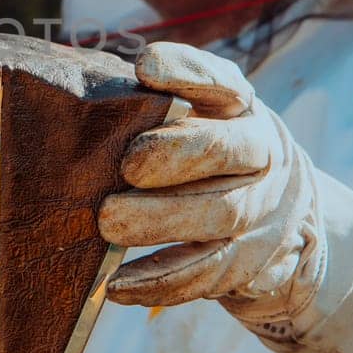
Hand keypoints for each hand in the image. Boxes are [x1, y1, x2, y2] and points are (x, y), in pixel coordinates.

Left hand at [98, 42, 326, 324]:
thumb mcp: (198, 116)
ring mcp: (259, 211)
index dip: (186, 72)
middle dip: (177, 154)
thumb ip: (151, 104)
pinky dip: (160, 282)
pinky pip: (205, 275)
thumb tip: (72, 94)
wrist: (280, 215)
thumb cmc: (208, 152)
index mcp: (240, 108)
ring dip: (162, 220)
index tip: (145, 67)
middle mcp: (259, 155)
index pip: (222, 82)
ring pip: (220, 215)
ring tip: (109, 223)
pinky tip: (116, 285)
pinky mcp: (246, 263)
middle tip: (126, 165)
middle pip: (228, 151)